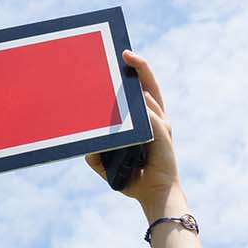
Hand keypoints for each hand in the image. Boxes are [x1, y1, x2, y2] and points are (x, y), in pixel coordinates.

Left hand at [86, 51, 177, 210]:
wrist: (154, 195)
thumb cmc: (133, 178)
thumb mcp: (108, 164)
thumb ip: (96, 155)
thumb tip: (83, 147)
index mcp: (145, 122)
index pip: (140, 92)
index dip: (134, 74)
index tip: (121, 57)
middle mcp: (156, 120)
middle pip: (150, 86)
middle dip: (140, 68)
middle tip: (125, 53)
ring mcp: (161, 127)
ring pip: (151, 98)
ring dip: (140, 80)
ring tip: (128, 65)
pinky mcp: (163, 137)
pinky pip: (154, 118)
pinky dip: (146, 107)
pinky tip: (138, 96)